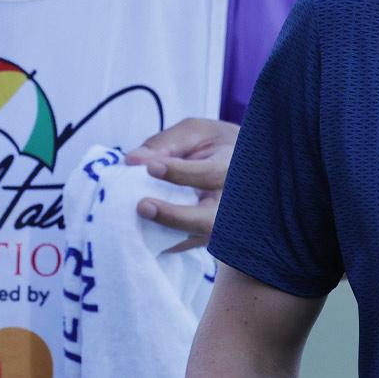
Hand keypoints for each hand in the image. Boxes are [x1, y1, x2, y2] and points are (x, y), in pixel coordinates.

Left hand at [125, 118, 238, 252]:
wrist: (246, 164)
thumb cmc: (216, 145)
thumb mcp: (196, 132)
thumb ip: (165, 143)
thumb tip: (132, 159)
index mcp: (235, 165)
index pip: (210, 174)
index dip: (179, 172)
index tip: (150, 167)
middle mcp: (235, 200)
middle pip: (211, 220)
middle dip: (175, 217)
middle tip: (143, 206)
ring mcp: (227, 223)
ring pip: (199, 239)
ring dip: (167, 232)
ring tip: (140, 219)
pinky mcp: (214, 237)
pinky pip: (189, 244)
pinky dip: (166, 241)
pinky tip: (143, 230)